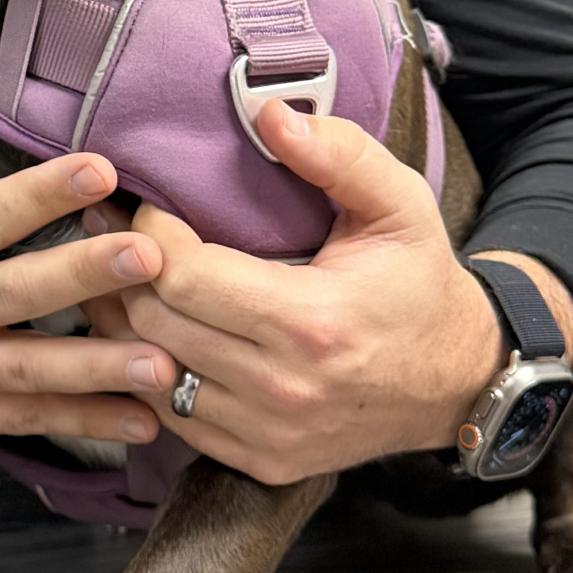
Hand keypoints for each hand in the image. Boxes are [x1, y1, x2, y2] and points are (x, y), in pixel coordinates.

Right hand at [0, 73, 176, 464]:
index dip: (41, 194)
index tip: (98, 168)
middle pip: (18, 291)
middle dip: (86, 274)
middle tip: (150, 255)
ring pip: (32, 368)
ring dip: (100, 366)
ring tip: (162, 362)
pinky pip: (27, 418)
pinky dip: (85, 422)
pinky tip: (142, 420)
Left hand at [90, 102, 572, 485]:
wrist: (458, 379)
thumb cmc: (419, 281)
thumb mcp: (399, 204)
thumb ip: (337, 154)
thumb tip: (269, 113)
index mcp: (310, 321)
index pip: (184, 277)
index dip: (150, 233)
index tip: (152, 204)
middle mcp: (283, 388)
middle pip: (154, 325)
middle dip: (124, 270)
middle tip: (113, 229)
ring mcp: (269, 433)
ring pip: (152, 373)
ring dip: (125, 321)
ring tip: (119, 272)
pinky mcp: (262, 459)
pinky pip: (174, 416)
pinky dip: (151, 369)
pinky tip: (148, 329)